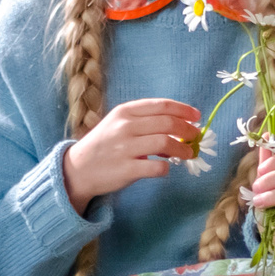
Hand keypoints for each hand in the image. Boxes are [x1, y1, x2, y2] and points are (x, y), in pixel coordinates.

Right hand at [63, 99, 202, 209]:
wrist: (78, 169)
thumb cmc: (104, 145)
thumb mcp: (118, 124)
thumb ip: (144, 121)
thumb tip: (178, 126)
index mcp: (125, 111)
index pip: (162, 105)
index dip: (183, 110)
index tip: (196, 116)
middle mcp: (125, 127)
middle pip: (168, 123)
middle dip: (187, 130)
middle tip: (195, 137)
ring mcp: (126, 148)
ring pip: (166, 143)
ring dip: (183, 149)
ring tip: (188, 153)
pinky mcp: (127, 169)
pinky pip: (157, 167)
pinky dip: (167, 167)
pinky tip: (165, 167)